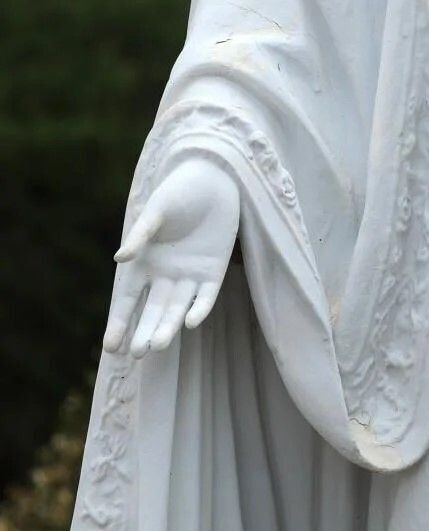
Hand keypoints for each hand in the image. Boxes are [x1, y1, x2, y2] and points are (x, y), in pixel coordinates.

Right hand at [103, 158, 239, 357]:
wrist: (215, 178)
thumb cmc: (178, 192)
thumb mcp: (157, 211)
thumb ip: (141, 235)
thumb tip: (119, 259)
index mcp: (144, 263)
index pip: (127, 300)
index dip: (118, 322)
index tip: (110, 348)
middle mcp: (165, 275)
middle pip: (153, 310)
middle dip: (145, 331)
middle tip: (139, 352)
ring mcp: (190, 275)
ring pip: (177, 308)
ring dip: (169, 326)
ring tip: (159, 344)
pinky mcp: (214, 272)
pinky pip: (205, 296)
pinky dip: (198, 309)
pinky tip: (190, 322)